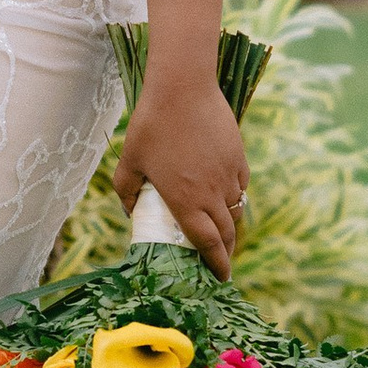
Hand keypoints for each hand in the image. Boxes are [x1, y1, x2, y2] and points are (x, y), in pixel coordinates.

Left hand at [115, 74, 246, 278]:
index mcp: (185, 201)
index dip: (216, 265)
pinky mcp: (238, 157)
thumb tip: (130, 211)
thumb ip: (127, 190)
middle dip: (226, 252)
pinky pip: (240, 185)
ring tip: (220, 228)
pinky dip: (234, 195)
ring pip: (235, 209)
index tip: (222, 278)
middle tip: (220, 261)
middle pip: (227, 233)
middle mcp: (211, 193)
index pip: (207, 244)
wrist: (183, 88)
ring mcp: (228, 175)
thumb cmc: (151, 124)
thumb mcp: (130, 160)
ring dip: (229, 223)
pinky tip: (224, 193)